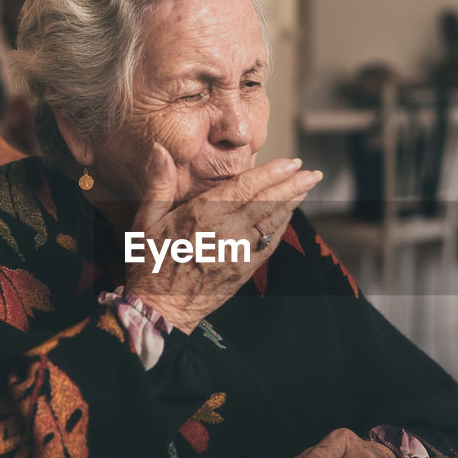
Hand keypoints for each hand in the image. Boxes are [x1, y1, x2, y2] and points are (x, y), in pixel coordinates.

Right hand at [125, 144, 321, 332]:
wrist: (159, 308)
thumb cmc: (149, 262)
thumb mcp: (146, 220)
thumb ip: (159, 184)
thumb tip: (160, 149)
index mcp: (201, 215)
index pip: (244, 188)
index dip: (271, 173)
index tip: (290, 162)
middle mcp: (223, 232)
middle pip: (265, 203)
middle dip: (292, 185)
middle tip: (311, 172)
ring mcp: (236, 253)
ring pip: (271, 222)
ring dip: (292, 203)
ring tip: (307, 187)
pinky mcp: (242, 271)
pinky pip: (268, 246)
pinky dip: (281, 228)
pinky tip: (289, 216)